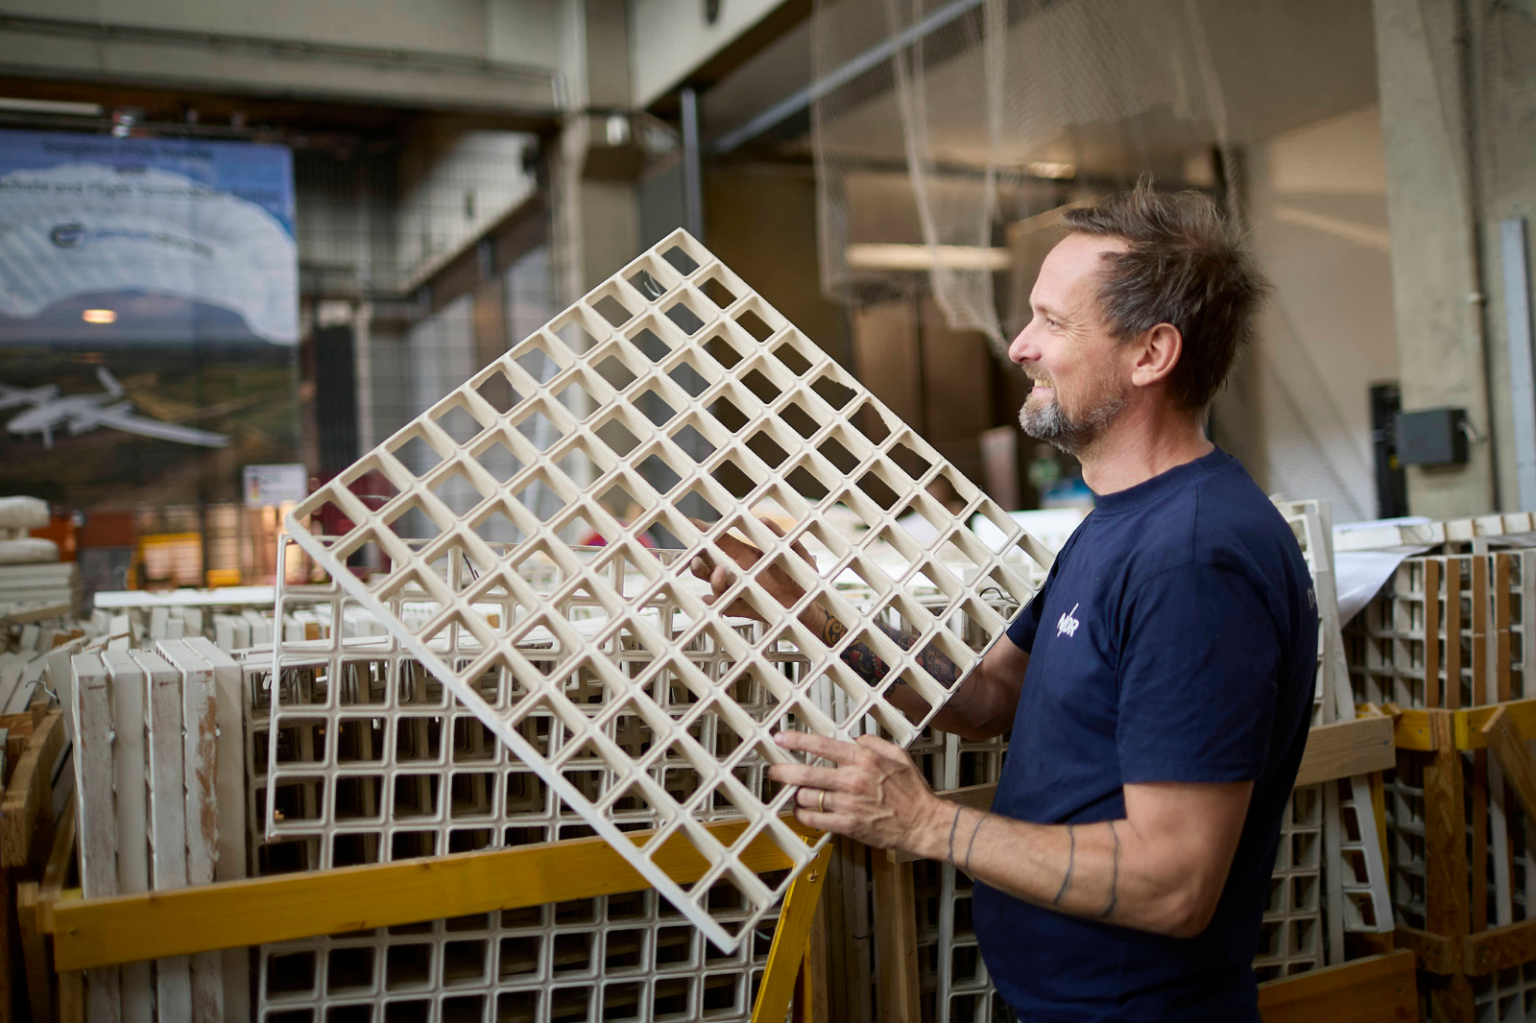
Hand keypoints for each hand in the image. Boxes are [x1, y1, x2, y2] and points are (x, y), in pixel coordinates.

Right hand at [687, 518, 817, 621]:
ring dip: (713, 580)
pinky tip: (711, 600)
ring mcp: (740, 592)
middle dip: (699, 562)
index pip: (721, 542)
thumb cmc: (802, 577)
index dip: (705, 533)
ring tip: (720, 573)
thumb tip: (763, 520)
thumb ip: (780, 536)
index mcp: (747, 556)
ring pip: (716, 587)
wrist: (811, 604)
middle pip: (710, 566)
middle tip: (697, 557)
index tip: (691, 524)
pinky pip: (727, 608)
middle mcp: (739, 573)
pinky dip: (718, 605)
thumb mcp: (795, 552)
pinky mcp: (746, 609)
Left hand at [767, 730, 950, 854]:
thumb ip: (873, 743)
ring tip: (794, 793)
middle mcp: (852, 780)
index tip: (782, 738)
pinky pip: (814, 820)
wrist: (923, 823)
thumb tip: (854, 740)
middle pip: (806, 773)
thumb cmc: (912, 792)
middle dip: (783, 771)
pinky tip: (803, 812)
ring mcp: (848, 804)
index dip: (797, 740)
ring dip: (796, 795)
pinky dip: (803, 815)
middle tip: (774, 770)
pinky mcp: (847, 825)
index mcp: (863, 760)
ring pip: (806, 797)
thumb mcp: (898, 755)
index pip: (822, 745)